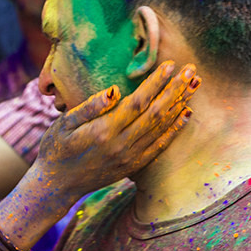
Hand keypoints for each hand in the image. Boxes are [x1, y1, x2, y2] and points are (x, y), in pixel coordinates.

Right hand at [34, 61, 198, 200]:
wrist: (56, 185)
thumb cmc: (56, 149)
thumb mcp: (64, 123)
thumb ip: (90, 107)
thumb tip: (114, 90)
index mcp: (104, 132)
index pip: (138, 102)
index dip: (156, 82)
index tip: (170, 64)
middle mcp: (121, 146)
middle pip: (156, 114)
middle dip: (176, 90)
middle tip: (191, 70)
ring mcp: (129, 158)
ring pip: (161, 128)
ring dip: (180, 105)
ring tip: (195, 86)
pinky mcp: (132, 167)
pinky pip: (159, 147)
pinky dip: (175, 130)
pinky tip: (185, 114)